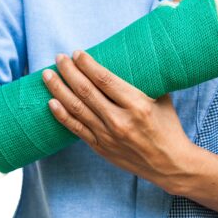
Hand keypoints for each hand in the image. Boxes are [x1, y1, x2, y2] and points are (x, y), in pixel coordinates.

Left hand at [42, 51, 204, 193]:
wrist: (169, 165)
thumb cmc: (168, 128)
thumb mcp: (162, 100)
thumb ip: (144, 83)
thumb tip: (128, 60)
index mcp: (138, 105)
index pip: (105, 80)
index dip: (87, 65)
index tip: (76, 53)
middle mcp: (120, 121)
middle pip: (86, 91)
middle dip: (69, 72)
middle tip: (59, 58)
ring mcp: (108, 136)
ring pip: (77, 109)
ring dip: (59, 90)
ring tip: (47, 76)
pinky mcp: (101, 148)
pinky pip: (76, 129)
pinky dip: (62, 115)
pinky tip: (51, 102)